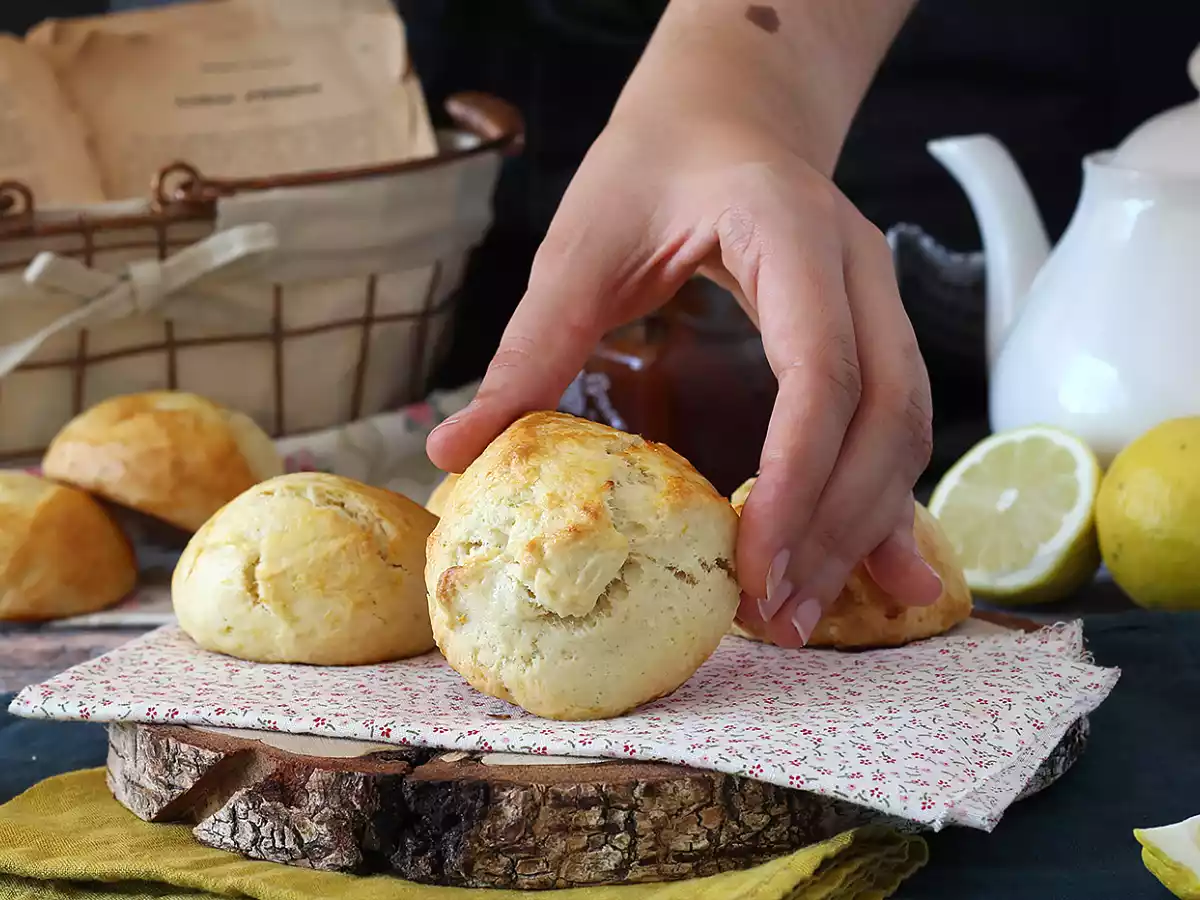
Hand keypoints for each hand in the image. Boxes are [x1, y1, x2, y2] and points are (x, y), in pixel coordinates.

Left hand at [427, 0, 940, 646]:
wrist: (725, 112)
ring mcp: (880, 301)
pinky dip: (886, 505)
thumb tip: (453, 448)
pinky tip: (889, 579)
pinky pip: (898, 428)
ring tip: (803, 615)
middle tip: (775, 616)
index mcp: (791, 234)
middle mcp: (858, 270)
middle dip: (836, 526)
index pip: (824, 371)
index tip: (754, 567)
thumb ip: (534, 342)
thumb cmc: (654, 163)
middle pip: (885, 416)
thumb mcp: (584, 240)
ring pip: (904, 430)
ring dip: (863, 529)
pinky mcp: (875, 333)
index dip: (798, 479)